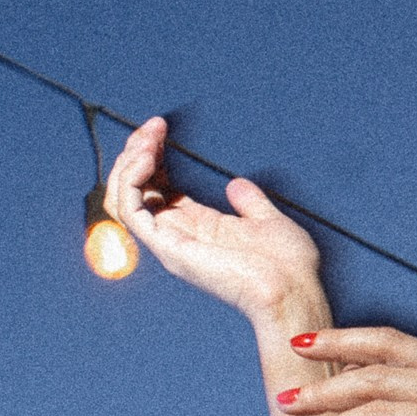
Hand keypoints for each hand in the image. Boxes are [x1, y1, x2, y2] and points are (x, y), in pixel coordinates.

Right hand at [104, 118, 326, 325]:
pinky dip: (131, 180)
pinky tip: (148, 158)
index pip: (155, 186)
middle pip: (134, 190)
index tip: (161, 127)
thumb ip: (250, 203)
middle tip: (153, 127)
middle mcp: (177, 234)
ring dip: (129, 162)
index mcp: (198, 227)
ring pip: (122, 200)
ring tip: (148, 140)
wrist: (294, 288)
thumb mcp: (268, 221)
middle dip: (136, 151)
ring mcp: (170, 242)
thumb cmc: (288, 266)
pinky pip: (130, 212)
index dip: (151, 154)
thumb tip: (237, 185)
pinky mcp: (169, 248)